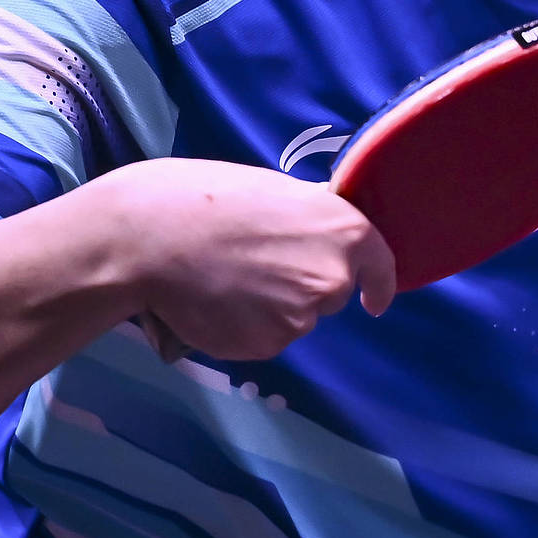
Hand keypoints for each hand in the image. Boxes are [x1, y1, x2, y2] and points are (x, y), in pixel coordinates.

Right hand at [109, 159, 396, 360]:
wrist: (156, 237)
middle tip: (260, 263)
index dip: (379, 285)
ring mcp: (302, 316)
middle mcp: (333, 277)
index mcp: (344, 231)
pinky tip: (220, 301)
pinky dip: (249, 326)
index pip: (381, 266)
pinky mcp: (267, 344)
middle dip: (306, 285)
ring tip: (231, 278)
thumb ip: (313, 220)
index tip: (373, 301)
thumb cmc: (211, 199)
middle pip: (333, 293)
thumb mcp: (278, 192)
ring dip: (274, 307)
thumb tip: (328, 233)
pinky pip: (266, 337)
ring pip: (297, 318)